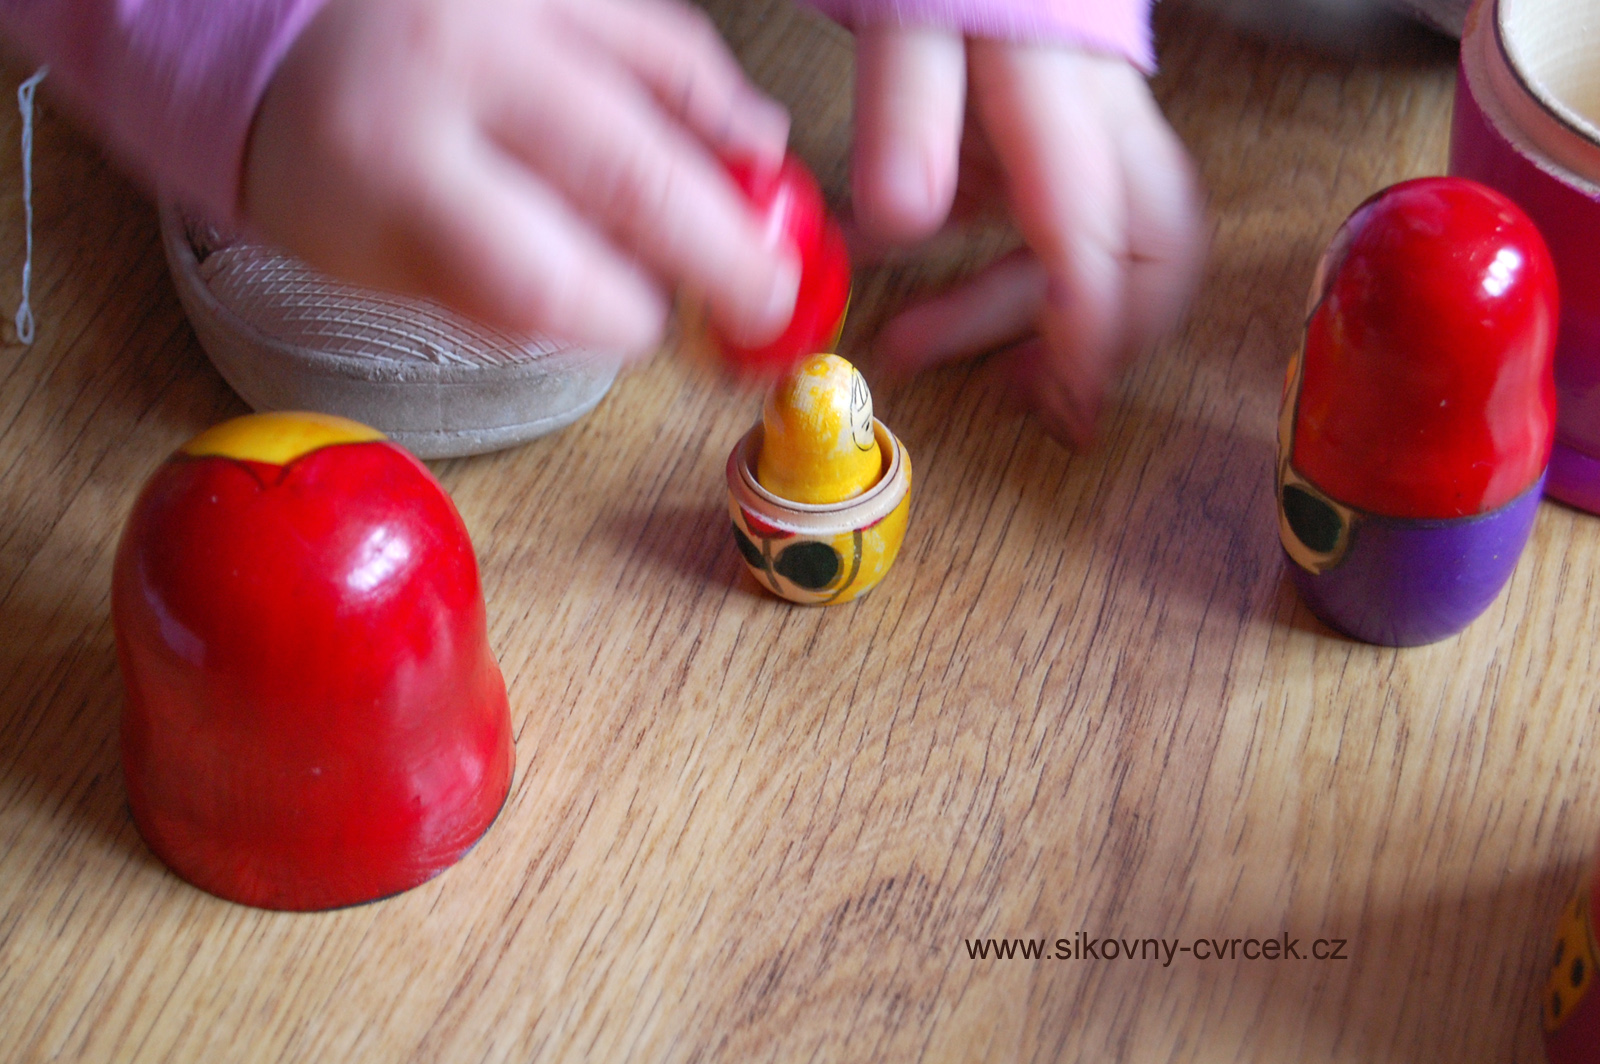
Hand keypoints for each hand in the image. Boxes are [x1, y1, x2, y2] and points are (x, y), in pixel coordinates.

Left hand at [243, 0, 799, 357]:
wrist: (270, 16)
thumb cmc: (321, 152)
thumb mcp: (370, 254)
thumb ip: (491, 289)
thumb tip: (625, 313)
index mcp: (393, 162)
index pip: (540, 271)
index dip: (618, 320)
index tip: (650, 333)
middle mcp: (460, 62)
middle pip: (629, 175)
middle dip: (720, 252)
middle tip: (768, 296)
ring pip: (663, 83)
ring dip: (735, 159)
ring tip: (772, 209)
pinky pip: (658, 25)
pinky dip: (711, 84)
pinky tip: (743, 127)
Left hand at [851, 29, 1204, 445]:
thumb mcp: (909, 21)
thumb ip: (905, 118)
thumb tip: (902, 228)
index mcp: (1063, 98)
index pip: (1101, 242)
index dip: (1090, 338)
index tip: (1066, 403)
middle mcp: (1102, 116)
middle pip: (1158, 252)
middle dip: (1104, 339)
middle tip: (1033, 398)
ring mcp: (1095, 121)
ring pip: (1119, 244)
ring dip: (1039, 309)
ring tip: (922, 338)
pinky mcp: (1065, 126)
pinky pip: (1062, 215)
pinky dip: (1004, 260)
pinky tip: (925, 269)